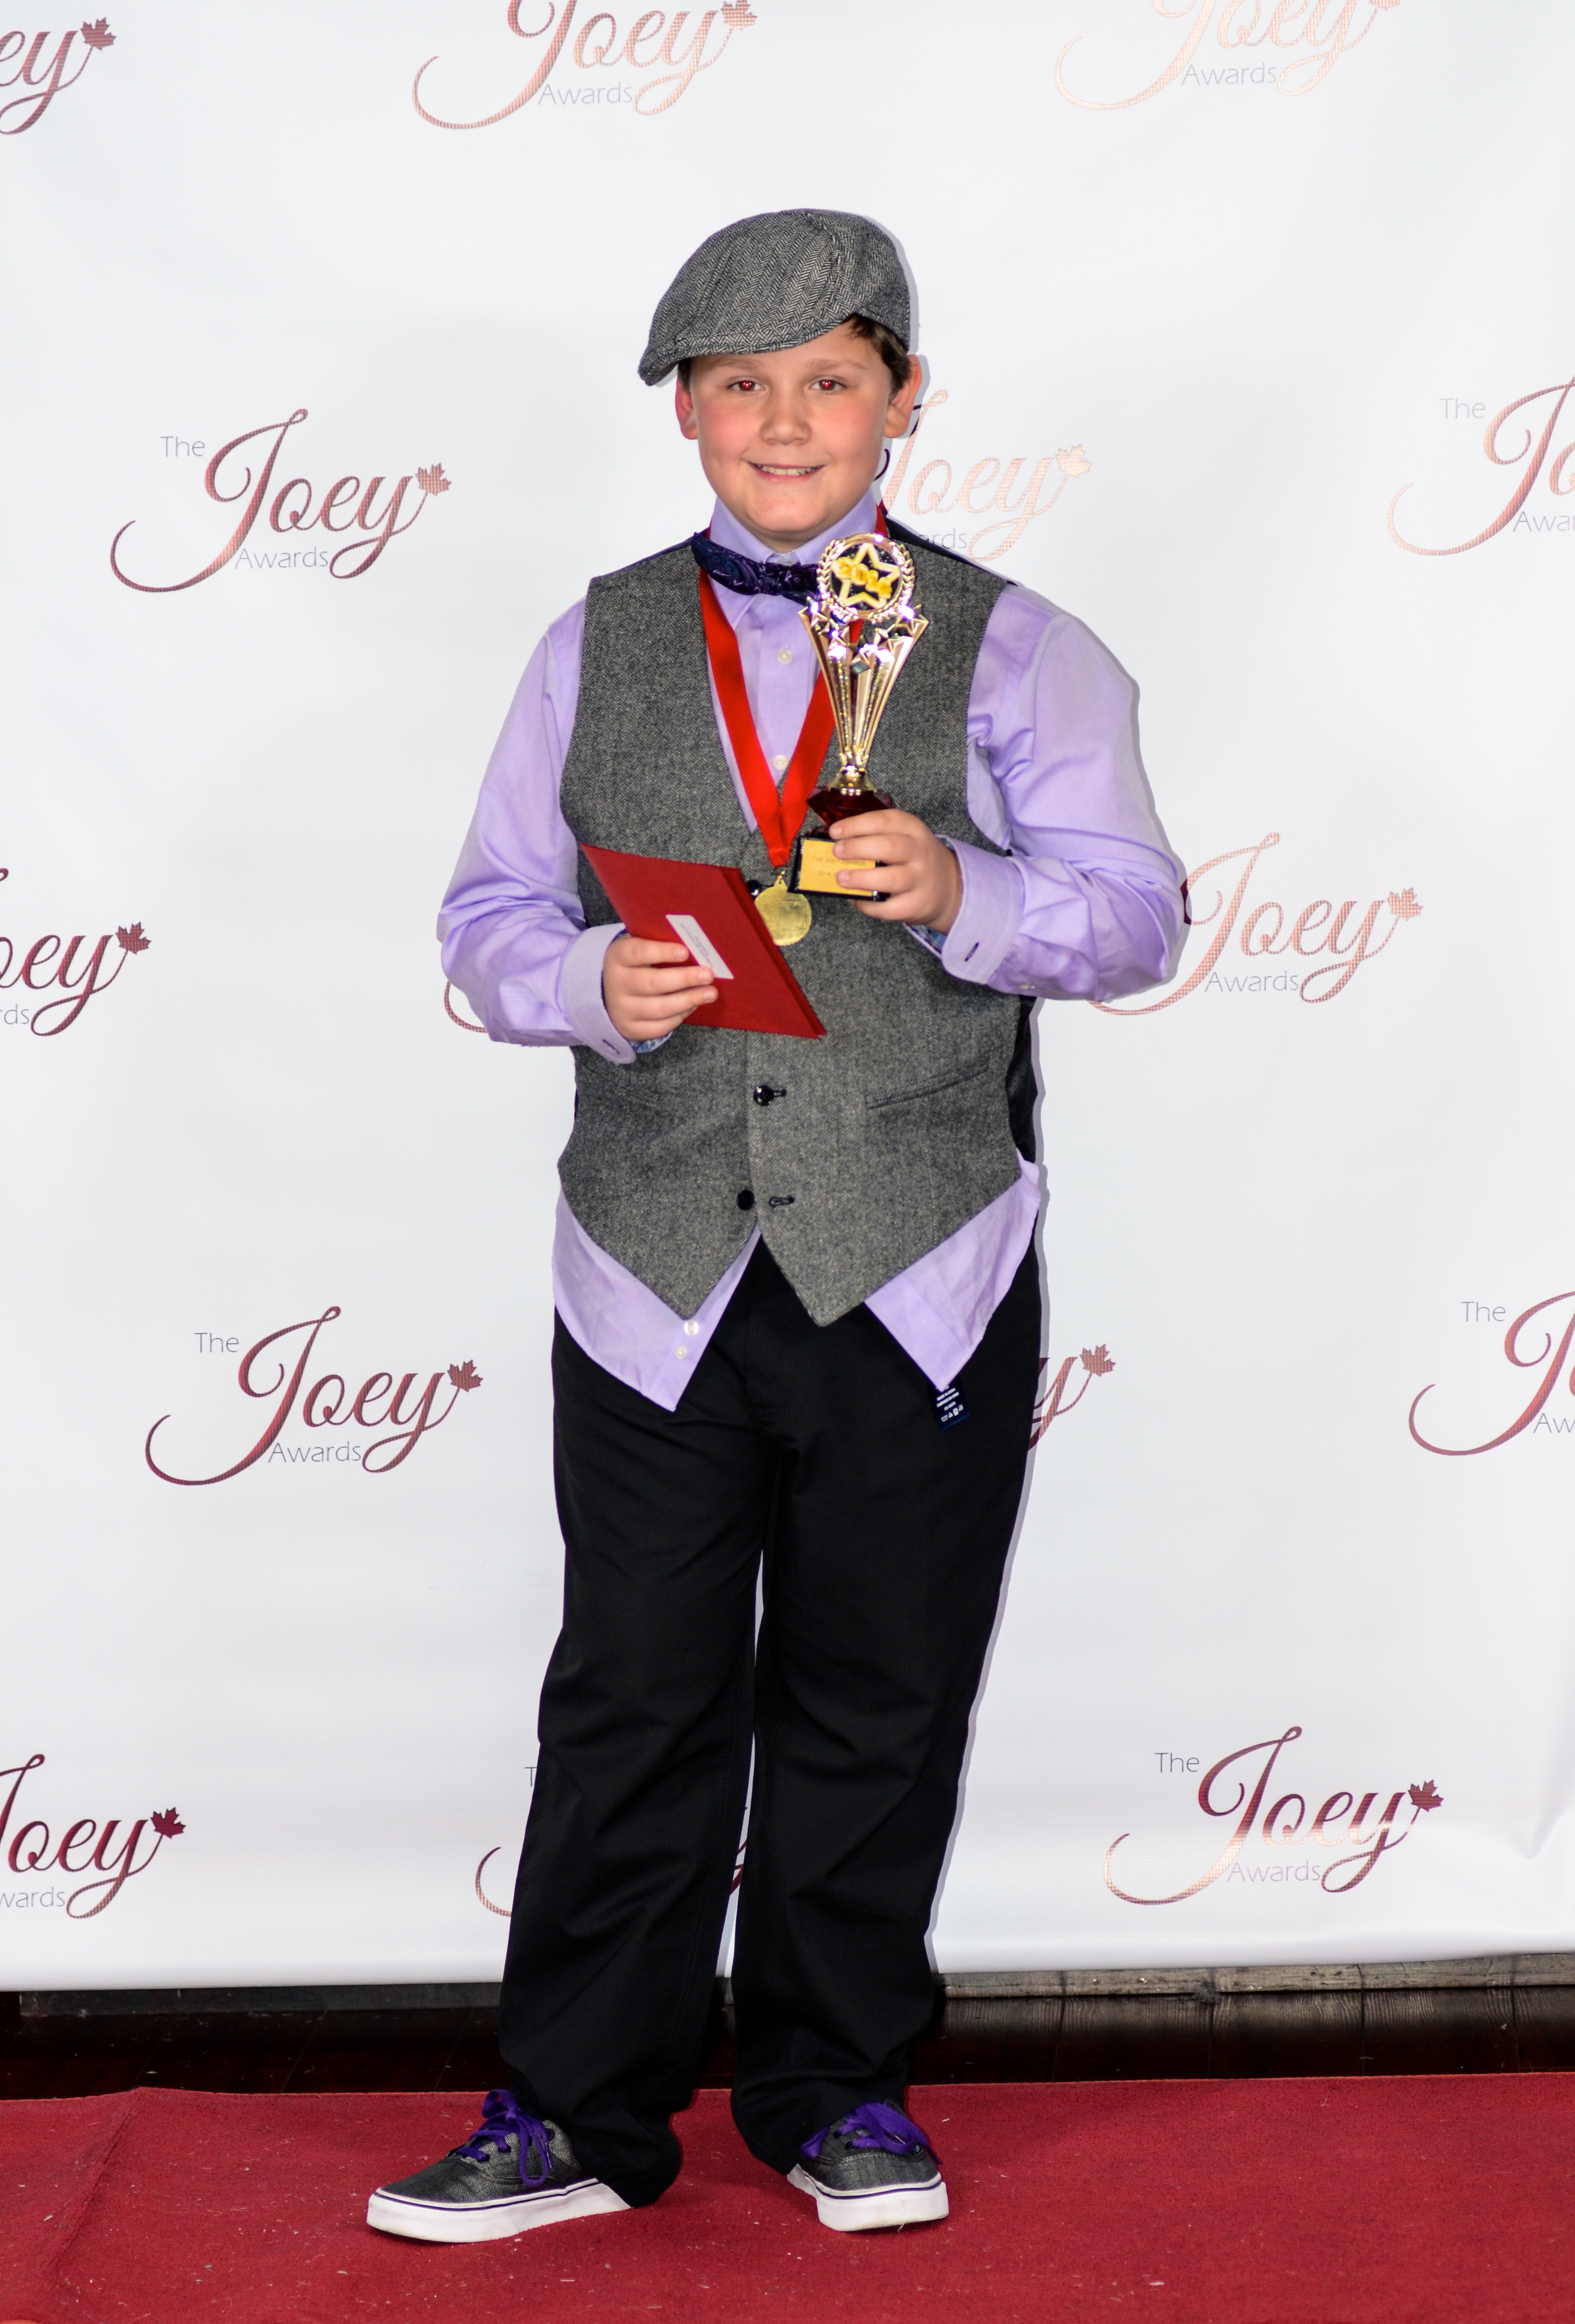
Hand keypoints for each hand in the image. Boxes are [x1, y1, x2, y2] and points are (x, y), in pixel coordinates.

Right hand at [603, 934, 717, 1041]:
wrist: (607, 993)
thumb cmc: (634, 965)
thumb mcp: (638, 950)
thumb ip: (659, 946)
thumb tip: (695, 949)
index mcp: (617, 957)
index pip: (638, 952)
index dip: (662, 952)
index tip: (685, 951)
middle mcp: (616, 984)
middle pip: (652, 983)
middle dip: (684, 979)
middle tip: (708, 975)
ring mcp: (622, 1009)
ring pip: (659, 1008)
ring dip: (688, 1000)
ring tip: (710, 993)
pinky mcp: (630, 1028)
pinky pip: (659, 1026)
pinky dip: (680, 1016)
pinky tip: (693, 1006)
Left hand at [831, 810, 962, 931]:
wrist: (949, 886)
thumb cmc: (915, 859)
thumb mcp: (906, 837)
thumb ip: (877, 836)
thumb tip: (835, 843)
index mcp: (913, 830)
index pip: (886, 821)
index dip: (857, 825)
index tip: (835, 831)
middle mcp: (919, 853)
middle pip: (890, 847)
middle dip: (858, 848)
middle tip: (837, 852)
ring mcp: (919, 880)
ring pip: (891, 879)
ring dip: (862, 878)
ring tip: (841, 878)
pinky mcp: (916, 905)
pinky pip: (889, 908)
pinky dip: (869, 906)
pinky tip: (856, 900)